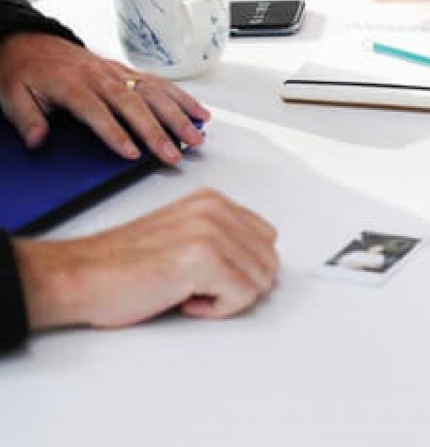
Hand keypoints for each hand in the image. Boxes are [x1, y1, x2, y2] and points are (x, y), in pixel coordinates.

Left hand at [0, 32, 207, 164]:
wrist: (29, 43)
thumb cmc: (23, 70)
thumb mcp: (10, 95)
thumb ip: (26, 118)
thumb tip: (37, 139)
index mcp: (72, 84)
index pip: (98, 112)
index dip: (116, 133)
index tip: (131, 153)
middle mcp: (100, 77)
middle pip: (134, 104)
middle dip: (157, 130)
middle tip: (173, 153)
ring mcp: (117, 73)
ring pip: (154, 93)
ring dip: (177, 115)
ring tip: (194, 136)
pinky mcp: (127, 72)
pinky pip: (159, 83)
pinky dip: (181, 97)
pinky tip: (197, 112)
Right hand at [14, 188, 278, 330]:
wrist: (78, 276)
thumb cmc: (119, 266)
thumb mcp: (181, 236)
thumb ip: (221, 239)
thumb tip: (256, 264)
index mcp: (212, 202)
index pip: (266, 239)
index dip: (241, 268)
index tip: (208, 275)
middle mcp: (215, 210)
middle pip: (268, 260)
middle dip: (239, 284)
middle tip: (198, 288)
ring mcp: (210, 232)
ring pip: (260, 280)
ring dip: (227, 298)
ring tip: (187, 291)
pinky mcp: (202, 259)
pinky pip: (242, 296)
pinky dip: (216, 309)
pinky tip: (184, 300)